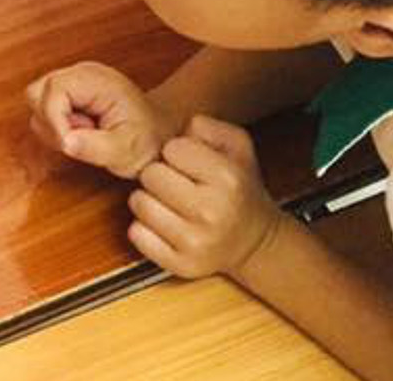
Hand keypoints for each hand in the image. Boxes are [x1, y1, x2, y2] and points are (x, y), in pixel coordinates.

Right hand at [25, 61, 176, 178]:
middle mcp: (80, 73)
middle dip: (51, 122)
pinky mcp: (69, 92)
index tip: (68, 144)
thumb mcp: (128, 151)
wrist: (162, 132)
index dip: (54, 121)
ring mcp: (73, 81)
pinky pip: (44, 108)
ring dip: (52, 126)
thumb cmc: (149, 140)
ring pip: (37, 101)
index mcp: (96, 79)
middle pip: (37, 93)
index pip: (53, 91)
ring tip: (84, 135)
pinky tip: (81, 133)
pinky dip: (56, 126)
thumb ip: (96, 148)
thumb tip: (65, 143)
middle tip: (78, 139)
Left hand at [127, 116, 284, 279]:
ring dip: (149, 200)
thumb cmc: (239, 188)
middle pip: (150, 175)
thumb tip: (182, 129)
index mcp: (228, 179)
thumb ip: (208, 126)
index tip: (190, 164)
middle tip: (178, 184)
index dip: (177, 153)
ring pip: (139, 203)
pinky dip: (145, 228)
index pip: (171, 149)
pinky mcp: (181, 265)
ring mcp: (196, 242)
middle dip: (159, 175)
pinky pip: (136, 235)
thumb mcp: (237, 147)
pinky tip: (166, 224)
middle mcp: (213, 212)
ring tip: (171, 203)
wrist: (256, 242)